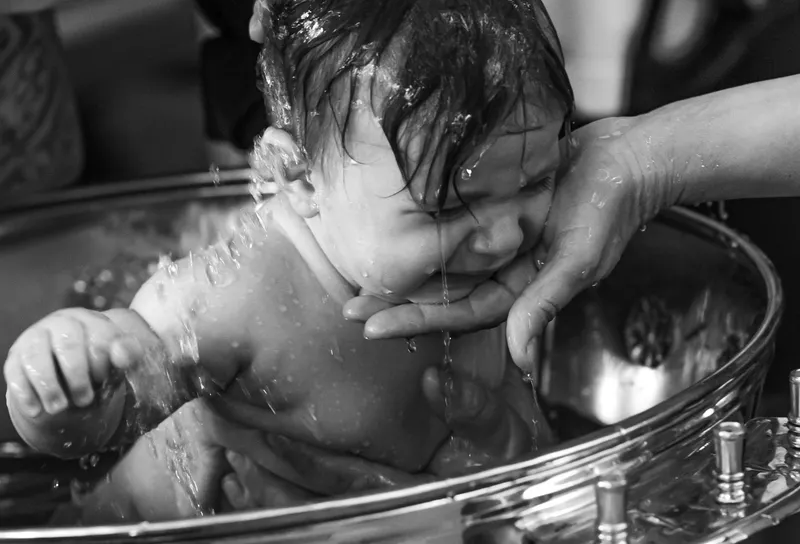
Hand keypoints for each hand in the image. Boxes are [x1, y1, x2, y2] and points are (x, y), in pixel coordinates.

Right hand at [4, 308, 141, 418]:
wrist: (60, 371)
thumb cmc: (94, 363)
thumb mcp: (113, 359)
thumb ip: (126, 355)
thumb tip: (123, 356)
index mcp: (91, 320)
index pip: (100, 335)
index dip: (103, 361)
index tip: (104, 381)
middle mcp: (62, 323)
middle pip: (68, 344)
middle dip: (77, 376)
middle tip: (84, 401)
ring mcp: (35, 338)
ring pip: (37, 356)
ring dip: (48, 386)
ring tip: (59, 408)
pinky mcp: (15, 357)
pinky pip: (16, 373)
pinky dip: (26, 394)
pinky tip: (37, 410)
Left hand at [220, 369, 535, 508]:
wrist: (528, 490)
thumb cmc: (517, 459)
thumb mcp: (508, 434)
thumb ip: (475, 411)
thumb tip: (435, 381)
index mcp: (411, 486)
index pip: (338, 477)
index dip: (291, 458)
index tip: (248, 435)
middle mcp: (387, 503)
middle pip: (311, 497)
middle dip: (261, 472)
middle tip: (216, 440)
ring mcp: (382, 509)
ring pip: (311, 508)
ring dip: (266, 489)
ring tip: (225, 471)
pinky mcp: (381, 502)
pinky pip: (326, 507)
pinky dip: (288, 493)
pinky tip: (257, 481)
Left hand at [344, 118, 668, 371]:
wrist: (627, 155)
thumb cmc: (609, 207)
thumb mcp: (579, 258)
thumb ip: (545, 303)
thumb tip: (521, 358)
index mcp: (523, 286)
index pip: (461, 312)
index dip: (416, 320)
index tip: (371, 325)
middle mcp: (505, 265)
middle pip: (445, 290)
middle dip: (399, 301)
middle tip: (350, 305)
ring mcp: (498, 235)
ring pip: (445, 259)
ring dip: (407, 266)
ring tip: (363, 270)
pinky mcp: (494, 205)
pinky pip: (454, 222)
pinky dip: (426, 228)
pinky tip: (396, 225)